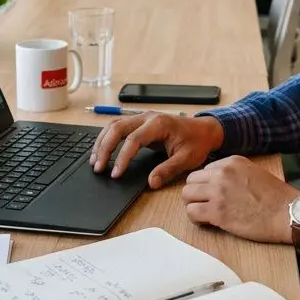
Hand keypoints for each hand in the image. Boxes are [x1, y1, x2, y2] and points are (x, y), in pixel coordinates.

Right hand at [90, 113, 224, 188]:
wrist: (205, 130)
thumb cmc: (197, 142)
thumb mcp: (187, 159)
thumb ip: (168, 170)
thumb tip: (151, 182)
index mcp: (159, 124)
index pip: (133, 139)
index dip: (122, 157)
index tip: (115, 173)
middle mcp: (147, 117)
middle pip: (117, 128)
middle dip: (104, 148)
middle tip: (98, 167)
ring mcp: (142, 118)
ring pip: (114, 126)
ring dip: (102, 142)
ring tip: (94, 161)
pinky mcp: (140, 123)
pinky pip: (118, 127)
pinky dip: (107, 138)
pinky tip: (101, 151)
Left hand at [181, 156, 299, 243]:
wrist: (286, 212)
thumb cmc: (275, 197)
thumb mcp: (254, 172)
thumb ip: (234, 172)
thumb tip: (218, 181)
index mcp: (231, 162)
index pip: (204, 171)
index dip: (207, 184)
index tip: (214, 194)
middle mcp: (222, 173)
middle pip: (191, 180)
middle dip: (196, 193)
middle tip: (205, 204)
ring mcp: (218, 192)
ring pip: (187, 195)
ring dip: (193, 205)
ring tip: (204, 213)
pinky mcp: (217, 212)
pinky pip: (192, 212)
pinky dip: (196, 218)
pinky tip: (207, 221)